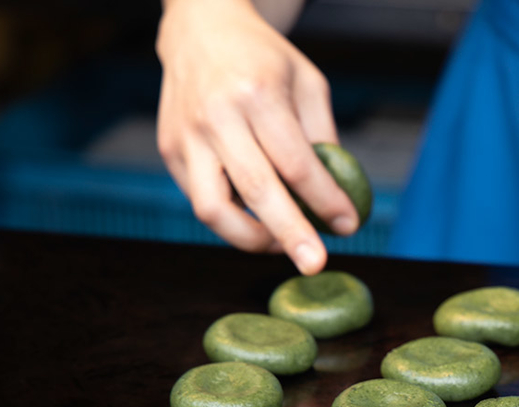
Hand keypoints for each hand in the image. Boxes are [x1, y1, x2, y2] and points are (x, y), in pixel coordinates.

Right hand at [155, 0, 358, 273]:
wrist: (201, 30)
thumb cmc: (262, 59)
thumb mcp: (308, 83)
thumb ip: (323, 138)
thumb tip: (336, 199)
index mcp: (257, 93)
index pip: (295, 163)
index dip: (325, 200)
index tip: (348, 225)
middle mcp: (217, 116)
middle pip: (256, 192)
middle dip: (291, 235)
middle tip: (315, 264)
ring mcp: (187, 136)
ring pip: (213, 210)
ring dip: (250, 239)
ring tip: (279, 243)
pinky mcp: (170, 151)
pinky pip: (201, 201)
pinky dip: (231, 219)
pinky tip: (254, 218)